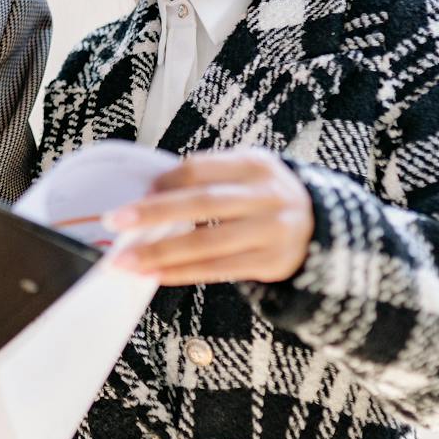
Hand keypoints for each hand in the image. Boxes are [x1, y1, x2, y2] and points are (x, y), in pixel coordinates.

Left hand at [109, 147, 313, 285]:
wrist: (322, 227)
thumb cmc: (265, 197)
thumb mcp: (248, 174)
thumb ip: (208, 179)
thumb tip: (149, 195)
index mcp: (255, 164)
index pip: (200, 169)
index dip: (165, 182)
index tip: (137, 193)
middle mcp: (266, 196)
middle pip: (202, 204)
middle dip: (154, 213)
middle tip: (116, 221)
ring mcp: (271, 232)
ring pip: (207, 244)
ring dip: (161, 252)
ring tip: (125, 260)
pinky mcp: (270, 263)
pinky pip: (217, 270)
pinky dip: (182, 272)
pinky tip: (154, 274)